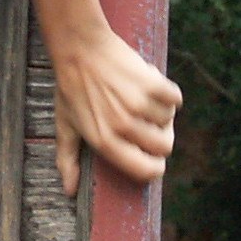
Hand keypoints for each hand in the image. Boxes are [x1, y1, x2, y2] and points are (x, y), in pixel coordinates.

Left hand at [51, 26, 181, 196]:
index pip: (145, 171)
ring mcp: (138, 105)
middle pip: (164, 147)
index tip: (153, 157)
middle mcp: (122, 127)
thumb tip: (70, 191)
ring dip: (161, 111)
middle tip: (147, 121)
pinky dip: (167, 93)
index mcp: (103, 142)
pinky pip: (175, 98)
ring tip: (140, 98)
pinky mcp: (152, 84)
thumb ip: (67, 160)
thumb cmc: (71, 89)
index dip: (154, 167)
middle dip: (160, 136)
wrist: (80, 48)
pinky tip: (149, 84)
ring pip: (170, 120)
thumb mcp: (65, 126)